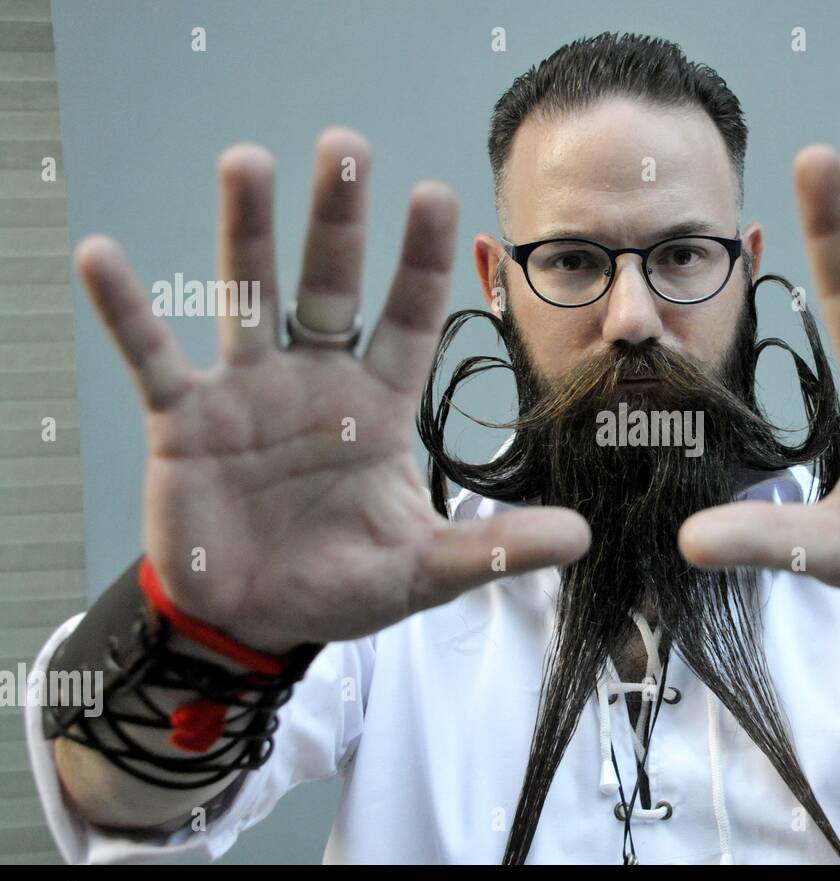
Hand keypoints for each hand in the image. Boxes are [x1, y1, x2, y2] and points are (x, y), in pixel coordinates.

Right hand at [75, 128, 589, 653]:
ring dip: (246, 233)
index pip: (411, 318)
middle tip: (346, 146)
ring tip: (246, 161)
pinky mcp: (185, 419)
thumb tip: (581, 536)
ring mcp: (248, 393)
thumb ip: (494, 547)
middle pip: (330, 285)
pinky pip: (151, 357)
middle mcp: (317, 381)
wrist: (253, 619)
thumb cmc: (341, 584)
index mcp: (379, 405)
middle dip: (339, 218)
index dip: (423, 260)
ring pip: (248, 298)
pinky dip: (128, 311)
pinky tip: (103, 256)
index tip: (436, 193)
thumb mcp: (422, 570)